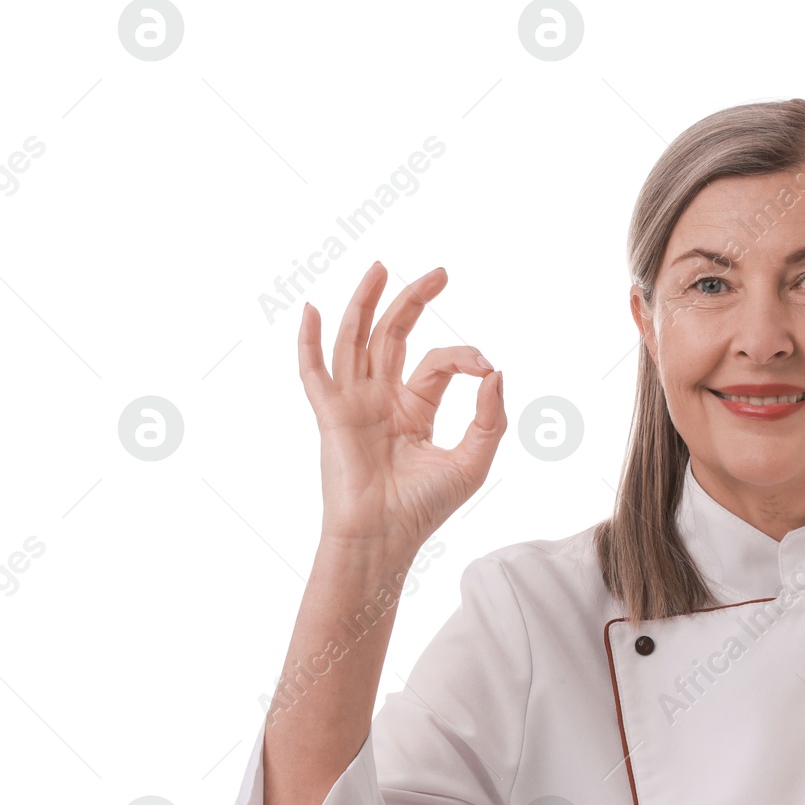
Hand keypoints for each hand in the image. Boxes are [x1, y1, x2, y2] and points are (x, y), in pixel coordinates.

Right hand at [298, 261, 507, 555]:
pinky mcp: (331, 414)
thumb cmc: (425, 508)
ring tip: (380, 267)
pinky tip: (311, 309)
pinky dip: (309, 341)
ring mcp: (354, 403)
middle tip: (440, 273)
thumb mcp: (473, 461)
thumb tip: (496, 371)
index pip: (439, 364)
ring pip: (356, 340)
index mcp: (414, 409)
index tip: (486, 367)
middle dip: (413, 302)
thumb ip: (490, 418)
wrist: (385, 538)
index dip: (465, 357)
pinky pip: (314, 372)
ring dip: (365, 303)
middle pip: (393, 336)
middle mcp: (382, 400)